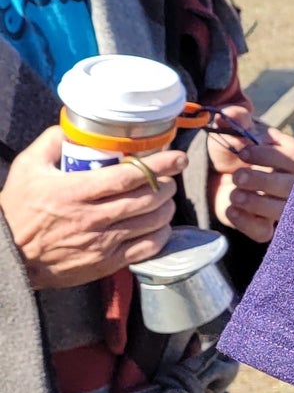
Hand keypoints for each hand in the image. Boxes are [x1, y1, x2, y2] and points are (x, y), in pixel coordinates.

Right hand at [0, 127, 187, 288]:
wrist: (8, 258)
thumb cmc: (18, 211)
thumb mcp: (28, 168)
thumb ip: (53, 141)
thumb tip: (77, 127)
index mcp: (75, 192)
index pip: (129, 176)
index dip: (160, 165)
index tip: (178, 157)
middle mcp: (92, 218)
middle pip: (148, 198)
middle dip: (167, 184)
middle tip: (168, 177)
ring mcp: (101, 244)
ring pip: (152, 222)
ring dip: (167, 207)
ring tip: (164, 198)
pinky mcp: (104, 264)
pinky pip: (146, 249)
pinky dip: (161, 235)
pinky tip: (158, 225)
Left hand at [208, 105, 293, 243]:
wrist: (221, 178)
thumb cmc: (236, 152)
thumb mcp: (235, 133)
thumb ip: (235, 121)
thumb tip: (231, 114)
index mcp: (293, 155)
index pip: (290, 158)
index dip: (266, 157)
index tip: (242, 153)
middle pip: (290, 186)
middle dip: (261, 181)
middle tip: (237, 176)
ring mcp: (282, 206)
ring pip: (281, 210)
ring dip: (255, 203)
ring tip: (234, 194)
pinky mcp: (265, 227)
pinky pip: (264, 232)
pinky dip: (246, 223)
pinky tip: (231, 209)